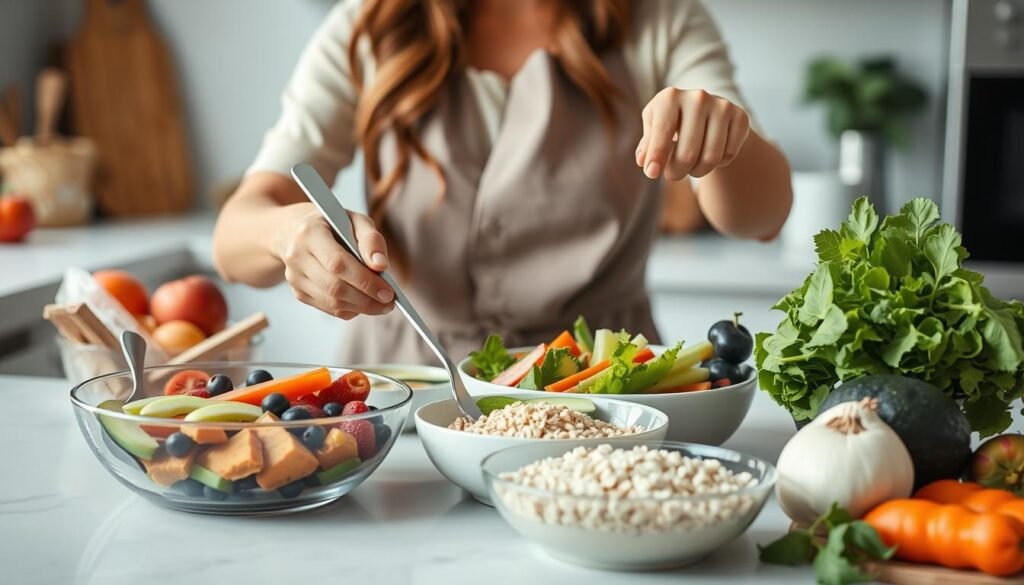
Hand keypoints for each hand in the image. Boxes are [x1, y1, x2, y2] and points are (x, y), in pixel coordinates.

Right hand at [273, 203, 393, 319]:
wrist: (299, 232)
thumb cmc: (334, 225)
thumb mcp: (356, 221)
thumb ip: (371, 239)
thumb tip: (381, 265)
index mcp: (309, 233)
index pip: (338, 263)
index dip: (365, 281)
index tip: (389, 292)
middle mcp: (296, 256)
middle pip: (335, 287)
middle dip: (367, 299)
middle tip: (389, 302)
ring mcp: (294, 277)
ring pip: (332, 302)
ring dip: (362, 307)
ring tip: (382, 305)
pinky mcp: (298, 293)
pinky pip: (329, 309)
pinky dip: (351, 309)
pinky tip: (363, 303)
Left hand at [635, 88, 750, 180]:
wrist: (707, 112)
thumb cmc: (671, 123)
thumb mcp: (654, 129)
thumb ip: (647, 145)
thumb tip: (644, 162)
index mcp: (669, 97)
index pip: (662, 133)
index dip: (656, 157)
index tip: (652, 174)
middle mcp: (697, 97)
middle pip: (687, 154)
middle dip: (676, 172)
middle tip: (673, 175)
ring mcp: (722, 106)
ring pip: (710, 158)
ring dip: (697, 172)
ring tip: (690, 167)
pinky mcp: (740, 117)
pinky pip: (728, 155)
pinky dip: (718, 164)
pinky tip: (712, 153)